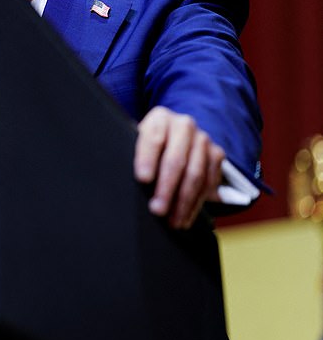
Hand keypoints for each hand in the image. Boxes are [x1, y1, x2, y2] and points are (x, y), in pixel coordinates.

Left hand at [134, 106, 224, 228]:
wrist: (174, 134)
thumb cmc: (148, 143)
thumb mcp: (136, 141)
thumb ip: (133, 154)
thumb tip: (123, 179)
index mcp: (159, 118)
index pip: (153, 138)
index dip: (147, 159)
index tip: (142, 180)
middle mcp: (183, 125)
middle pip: (176, 160)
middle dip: (166, 188)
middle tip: (157, 210)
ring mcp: (203, 139)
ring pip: (196, 174)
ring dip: (183, 202)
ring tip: (173, 221)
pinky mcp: (216, 154)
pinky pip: (210, 182)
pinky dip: (197, 203)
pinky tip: (186, 217)